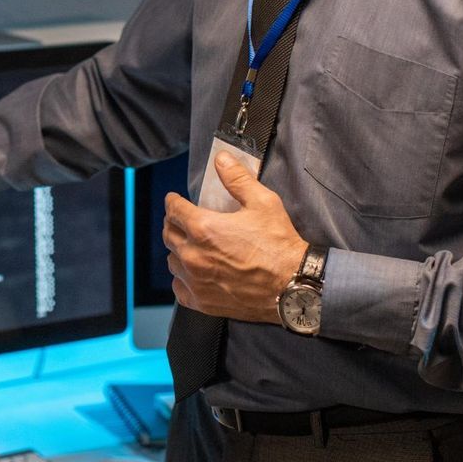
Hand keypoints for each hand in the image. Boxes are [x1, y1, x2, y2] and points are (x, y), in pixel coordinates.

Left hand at [162, 150, 308, 323]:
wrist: (293, 285)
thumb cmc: (279, 245)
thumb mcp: (263, 202)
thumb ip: (237, 178)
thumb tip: (221, 159)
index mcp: (203, 229)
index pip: (174, 210)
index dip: (173, 201)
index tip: (175, 200)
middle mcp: (193, 255)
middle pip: (168, 234)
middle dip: (173, 223)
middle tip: (183, 220)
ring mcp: (196, 281)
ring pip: (172, 261)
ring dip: (178, 251)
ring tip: (191, 246)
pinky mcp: (203, 302)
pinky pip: (179, 288)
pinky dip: (183, 279)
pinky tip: (194, 274)